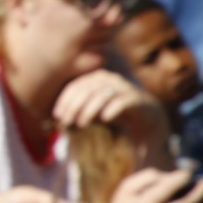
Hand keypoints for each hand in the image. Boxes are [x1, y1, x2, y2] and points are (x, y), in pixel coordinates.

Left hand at [53, 70, 168, 141]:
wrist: (145, 117)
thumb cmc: (113, 111)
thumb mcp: (93, 109)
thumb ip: (77, 109)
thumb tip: (56, 116)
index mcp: (96, 78)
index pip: (76, 86)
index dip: (65, 100)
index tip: (57, 116)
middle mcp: (109, 79)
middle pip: (87, 90)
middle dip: (74, 106)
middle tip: (66, 121)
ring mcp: (124, 88)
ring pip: (102, 95)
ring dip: (89, 110)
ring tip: (81, 124)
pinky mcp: (137, 99)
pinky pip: (122, 102)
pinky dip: (112, 109)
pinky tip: (104, 119)